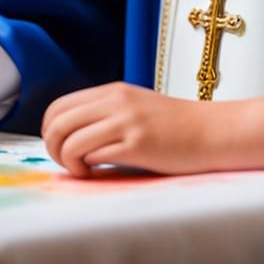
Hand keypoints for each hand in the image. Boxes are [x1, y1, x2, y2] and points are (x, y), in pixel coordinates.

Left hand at [41, 82, 263, 177]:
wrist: (212, 132)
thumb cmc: (176, 127)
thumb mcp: (136, 108)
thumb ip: (106, 114)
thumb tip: (70, 135)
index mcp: (112, 91)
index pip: (58, 107)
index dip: (51, 132)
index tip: (64, 149)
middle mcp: (115, 100)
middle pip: (56, 122)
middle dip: (52, 148)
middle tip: (70, 163)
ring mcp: (126, 120)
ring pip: (68, 140)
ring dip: (68, 162)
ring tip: (85, 170)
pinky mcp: (137, 142)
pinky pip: (91, 154)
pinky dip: (86, 169)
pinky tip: (100, 172)